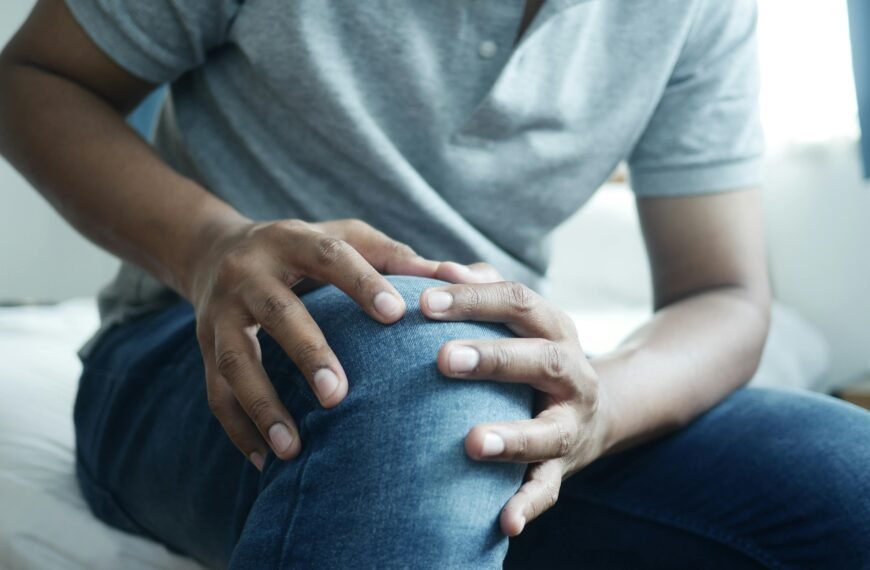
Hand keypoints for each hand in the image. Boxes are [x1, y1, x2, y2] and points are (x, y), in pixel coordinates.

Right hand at [188, 218, 440, 469]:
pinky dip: (240, 430)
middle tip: (339, 395)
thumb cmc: (303, 251)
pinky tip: (266, 462)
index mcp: (292, 240)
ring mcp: (220, 313)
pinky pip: (215, 393)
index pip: (329, 256)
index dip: (362, 282)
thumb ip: (395, 257)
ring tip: (292, 449)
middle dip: (308, 353)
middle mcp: (249, 274)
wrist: (216, 252)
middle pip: (277, 312)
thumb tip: (460, 276)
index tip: (397, 314)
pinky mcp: (204, 348)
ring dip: (263, 406)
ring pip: (236, 361)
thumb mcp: (344, 239)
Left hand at [420, 265, 611, 536]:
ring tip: (471, 443)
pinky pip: (549, 489)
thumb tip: (438, 267)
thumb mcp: (522, 318)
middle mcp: (572, 372)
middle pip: (540, 358)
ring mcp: (571, 423)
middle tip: (443, 359)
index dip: (474, 299)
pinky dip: (528, 506)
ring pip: (548, 430)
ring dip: (512, 437)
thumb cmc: (535, 353)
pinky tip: (503, 522)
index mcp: (554, 328)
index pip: (518, 301)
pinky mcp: (565, 466)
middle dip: (493, 358)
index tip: (424, 302)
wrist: (600, 408)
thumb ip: (482, 290)